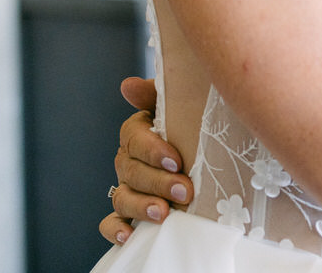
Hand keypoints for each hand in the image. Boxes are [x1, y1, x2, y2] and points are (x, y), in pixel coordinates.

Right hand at [97, 77, 193, 244]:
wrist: (210, 155)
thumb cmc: (195, 126)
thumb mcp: (183, 106)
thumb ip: (158, 94)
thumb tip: (128, 85)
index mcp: (139, 132)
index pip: (133, 137)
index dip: (152, 150)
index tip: (177, 160)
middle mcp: (129, 160)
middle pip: (131, 171)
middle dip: (158, 182)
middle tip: (185, 190)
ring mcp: (127, 187)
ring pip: (121, 197)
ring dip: (141, 205)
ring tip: (164, 213)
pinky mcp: (129, 213)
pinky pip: (111, 222)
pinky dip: (116, 229)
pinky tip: (130, 234)